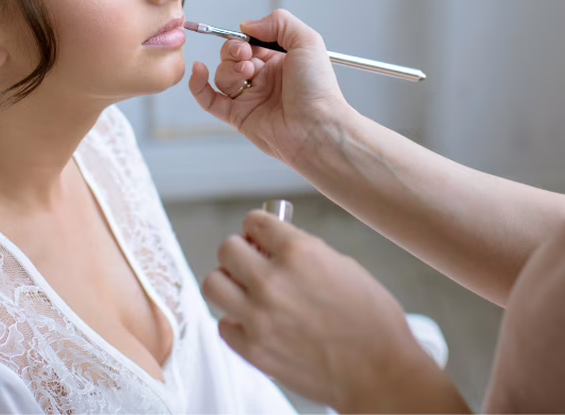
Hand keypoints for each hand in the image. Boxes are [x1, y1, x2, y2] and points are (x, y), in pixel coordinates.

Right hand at [188, 9, 350, 166]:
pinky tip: (199, 70)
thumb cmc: (318, 88)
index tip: (247, 39)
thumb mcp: (307, 41)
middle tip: (245, 55)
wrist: (317, 127)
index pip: (250, 42)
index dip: (244, 38)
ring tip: (246, 72)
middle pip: (231, 57)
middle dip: (233, 50)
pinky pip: (209, 100)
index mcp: (279, 61)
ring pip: (222, 76)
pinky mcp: (238, 116)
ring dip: (228, 68)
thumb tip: (245, 26)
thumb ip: (278, 22)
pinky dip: (198, 85)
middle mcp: (263, 79)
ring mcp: (249, 98)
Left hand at [202, 211, 464, 412]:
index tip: (260, 237)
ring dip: (229, 284)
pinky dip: (236, 323)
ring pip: (213, 284)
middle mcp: (272, 280)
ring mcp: (258, 316)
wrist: (382, 374)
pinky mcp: (253, 348)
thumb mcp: (343, 266)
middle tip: (252, 264)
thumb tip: (273, 243)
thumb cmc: (373, 321)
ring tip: (246, 292)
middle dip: (240, 253)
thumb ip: (302, 250)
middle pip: (226, 249)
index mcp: (298, 252)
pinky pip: (224, 325)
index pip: (253, 221)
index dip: (257, 228)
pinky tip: (255, 324)